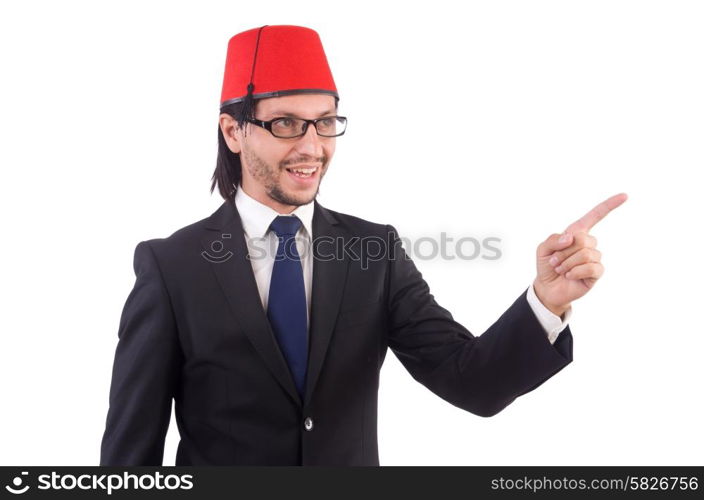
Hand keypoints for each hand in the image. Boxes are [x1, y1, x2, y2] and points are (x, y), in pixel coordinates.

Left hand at [533, 193, 627, 316]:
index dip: (609, 205)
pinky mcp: (597, 273)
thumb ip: (553, 239)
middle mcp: (588, 243)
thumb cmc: (547, 266)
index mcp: (577, 233)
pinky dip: (575, 272)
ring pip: (586, 254)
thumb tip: (572, 237)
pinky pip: (591, 268)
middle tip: (555, 261)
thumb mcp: (543, 249)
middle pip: (584, 239)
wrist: (547, 288)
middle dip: (564, 252)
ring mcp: (594, 258)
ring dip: (568, 263)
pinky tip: (570, 276)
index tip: (625, 195)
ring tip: (561, 269)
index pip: (595, 216)